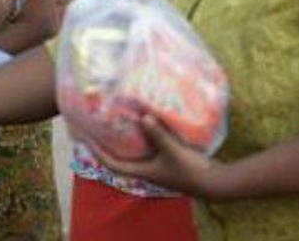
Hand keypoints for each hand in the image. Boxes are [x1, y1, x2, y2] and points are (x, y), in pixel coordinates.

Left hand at [86, 114, 226, 199]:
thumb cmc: (190, 170)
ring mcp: (157, 167)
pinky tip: (146, 124)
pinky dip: (143, 137)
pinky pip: (148, 148)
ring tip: (117, 122)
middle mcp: (146, 170)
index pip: (112, 163)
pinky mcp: (167, 161)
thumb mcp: (172, 150)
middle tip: (98, 127)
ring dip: (125, 140)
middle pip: (120, 158)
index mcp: (142, 171)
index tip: (85, 138)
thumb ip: (158, 134)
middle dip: (108, 144)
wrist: (213, 182)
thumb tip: (143, 117)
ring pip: (135, 152)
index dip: (97, 152)